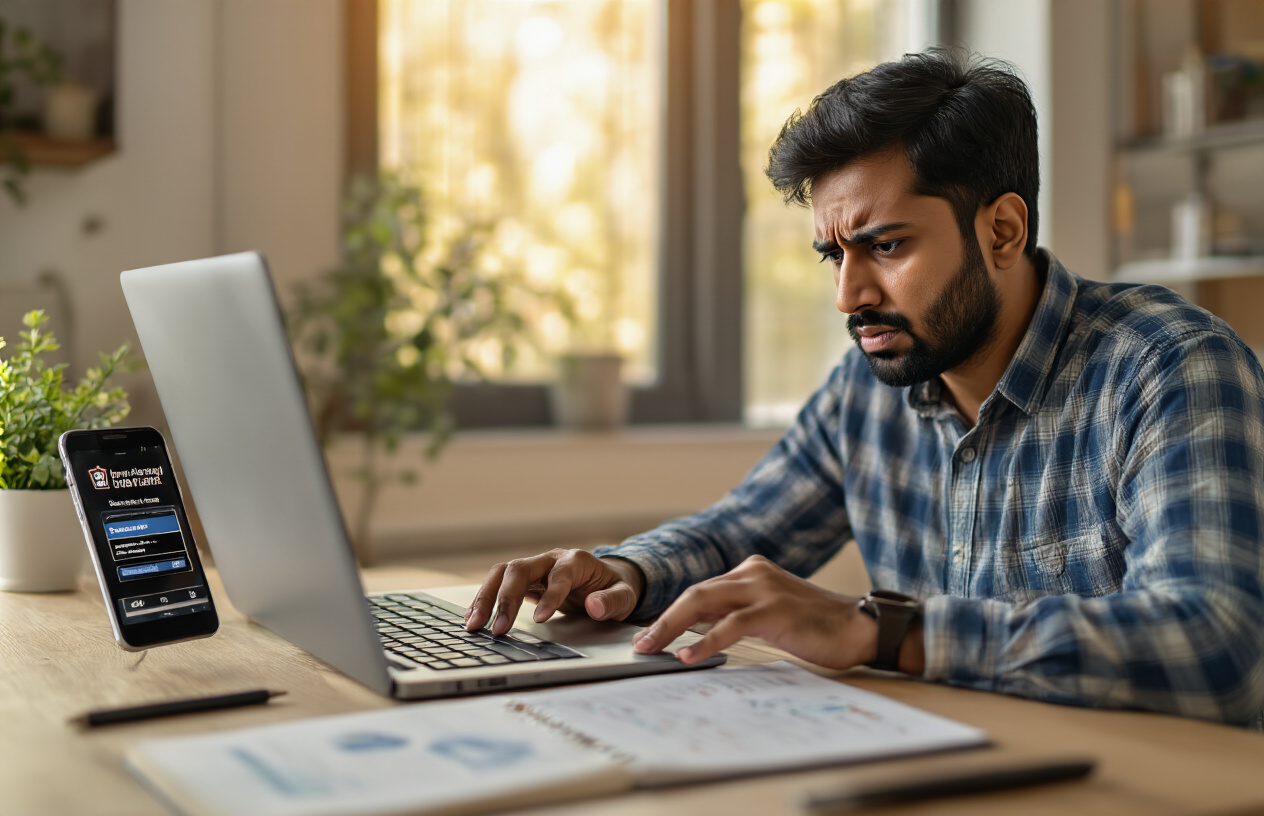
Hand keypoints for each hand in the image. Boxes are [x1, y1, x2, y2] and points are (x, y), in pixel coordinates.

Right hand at [465, 549, 645, 635]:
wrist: (606, 580)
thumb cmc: (615, 588)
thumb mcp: (625, 596)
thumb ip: (612, 601)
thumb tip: (593, 606)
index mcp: (576, 560)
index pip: (559, 575)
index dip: (550, 596)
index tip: (540, 619)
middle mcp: (550, 559)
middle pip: (520, 569)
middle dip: (506, 599)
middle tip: (498, 629)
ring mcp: (534, 567)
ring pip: (502, 573)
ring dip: (486, 598)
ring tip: (474, 625)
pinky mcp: (524, 580)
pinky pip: (498, 584)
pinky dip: (485, 600)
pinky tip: (474, 618)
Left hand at [632, 555, 883, 669]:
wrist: (860, 628)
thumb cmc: (816, 627)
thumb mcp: (770, 612)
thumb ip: (737, 613)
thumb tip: (696, 631)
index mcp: (751, 571)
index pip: (702, 591)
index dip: (673, 614)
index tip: (651, 635)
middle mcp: (753, 572)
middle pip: (694, 593)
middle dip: (663, 620)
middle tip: (641, 644)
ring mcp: (763, 588)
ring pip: (703, 602)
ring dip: (671, 627)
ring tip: (651, 649)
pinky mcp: (773, 610)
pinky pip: (729, 625)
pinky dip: (704, 641)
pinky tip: (687, 655)